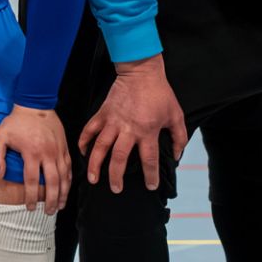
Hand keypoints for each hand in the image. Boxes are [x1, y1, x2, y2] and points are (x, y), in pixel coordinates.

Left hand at [0, 105, 69, 212]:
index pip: (31, 180)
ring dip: (63, 194)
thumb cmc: (16, 122)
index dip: (30, 197)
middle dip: (50, 200)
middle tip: (48, 213)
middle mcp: (47, 154)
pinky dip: (69, 181)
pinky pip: (70, 168)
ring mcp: (58, 151)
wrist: (35, 105)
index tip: (29, 207)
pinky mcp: (65, 148)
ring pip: (64, 177)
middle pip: (52, 183)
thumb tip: (0, 175)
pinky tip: (66, 190)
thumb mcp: (0, 136)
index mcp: (31, 152)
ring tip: (59, 206)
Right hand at [79, 55, 185, 192]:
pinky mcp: (102, 113)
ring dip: (95, 165)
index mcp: (147, 131)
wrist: (141, 72)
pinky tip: (83, 153)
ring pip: (100, 147)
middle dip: (116, 177)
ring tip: (93, 178)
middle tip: (116, 189)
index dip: (150, 176)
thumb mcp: (176, 115)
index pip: (149, 160)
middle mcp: (128, 130)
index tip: (150, 186)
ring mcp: (112, 122)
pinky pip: (89, 130)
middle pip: (119, 159)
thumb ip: (178, 137)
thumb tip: (177, 154)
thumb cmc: (160, 93)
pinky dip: (84, 142)